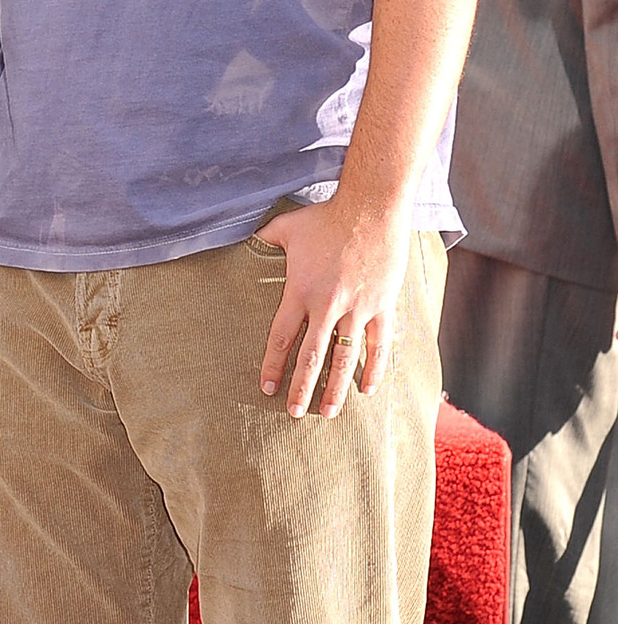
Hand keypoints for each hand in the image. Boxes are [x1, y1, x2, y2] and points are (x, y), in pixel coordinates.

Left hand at [254, 196, 408, 418]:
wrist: (371, 210)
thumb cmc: (325, 217)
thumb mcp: (284, 227)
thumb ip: (262, 239)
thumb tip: (240, 240)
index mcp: (299, 291)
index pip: (281, 338)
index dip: (273, 365)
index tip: (267, 388)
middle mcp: (328, 306)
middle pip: (312, 356)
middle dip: (302, 387)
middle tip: (295, 413)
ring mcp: (358, 309)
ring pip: (346, 358)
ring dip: (337, 388)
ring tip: (329, 412)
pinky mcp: (383, 306)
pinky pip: (380, 345)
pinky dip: (374, 369)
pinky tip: (368, 390)